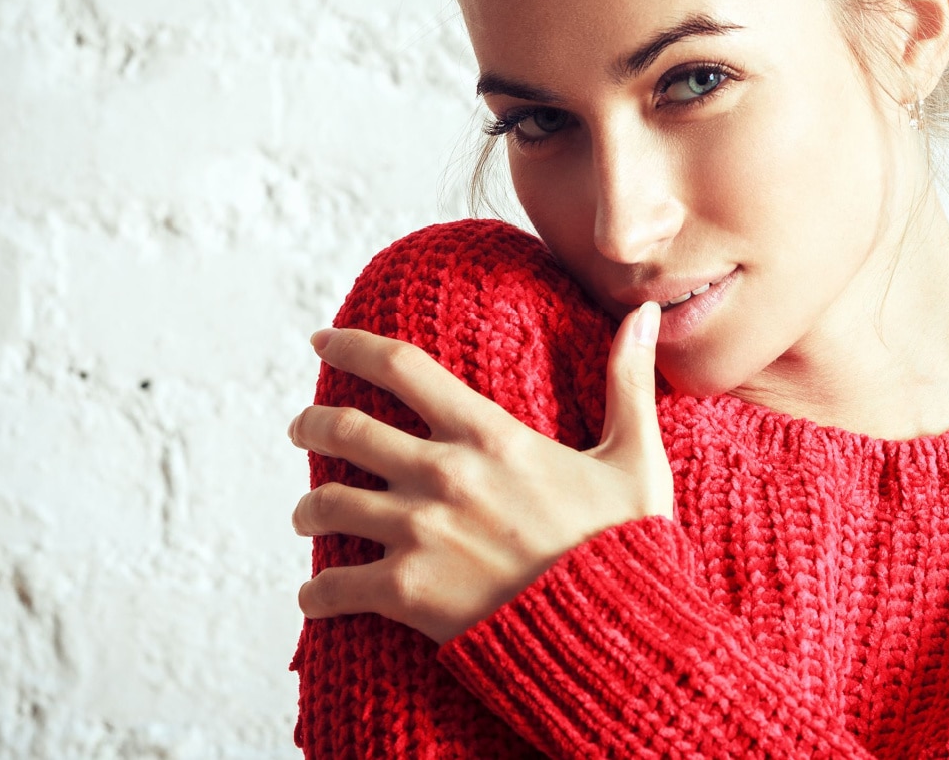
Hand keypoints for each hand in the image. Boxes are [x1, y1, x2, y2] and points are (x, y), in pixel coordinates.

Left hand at [289, 301, 672, 644]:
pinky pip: (332, 586)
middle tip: (303, 427)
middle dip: (311, 424)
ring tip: (309, 514)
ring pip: (327, 505)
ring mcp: (420, 534)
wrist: (615, 635)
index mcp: (491, 436)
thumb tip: (645, 313)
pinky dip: (317, 593)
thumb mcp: (636, 457)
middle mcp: (444, 476)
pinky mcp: (408, 593)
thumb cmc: (627, 546)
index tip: (324, 341)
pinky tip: (316, 596)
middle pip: (345, 430)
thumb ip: (629, 381)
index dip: (352, 346)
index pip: (401, 368)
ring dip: (309, 509)